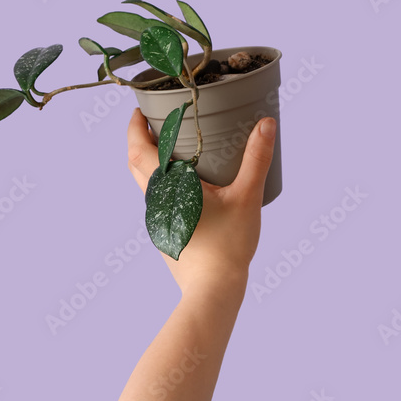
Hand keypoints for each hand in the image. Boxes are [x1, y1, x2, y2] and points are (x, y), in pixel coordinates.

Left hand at [127, 107, 276, 294]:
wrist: (214, 290)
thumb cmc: (227, 245)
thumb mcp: (247, 197)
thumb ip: (257, 159)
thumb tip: (266, 125)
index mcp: (166, 189)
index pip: (137, 151)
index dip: (134, 128)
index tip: (139, 110)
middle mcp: (156, 202)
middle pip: (135, 164)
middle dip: (139, 140)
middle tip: (154, 122)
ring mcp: (159, 219)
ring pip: (146, 184)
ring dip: (152, 162)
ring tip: (174, 148)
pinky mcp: (167, 232)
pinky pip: (158, 199)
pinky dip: (164, 182)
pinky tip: (189, 184)